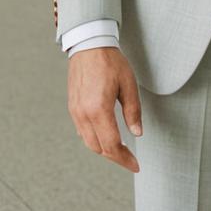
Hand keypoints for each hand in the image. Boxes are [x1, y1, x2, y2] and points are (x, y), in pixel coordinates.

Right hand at [67, 47, 143, 172]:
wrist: (89, 44)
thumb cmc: (110, 61)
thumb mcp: (129, 84)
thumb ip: (133, 111)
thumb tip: (137, 133)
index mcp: (99, 109)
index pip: (112, 145)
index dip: (125, 159)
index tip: (136, 166)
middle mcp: (84, 114)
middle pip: (99, 148)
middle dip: (116, 157)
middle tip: (130, 159)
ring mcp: (75, 112)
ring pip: (89, 142)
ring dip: (104, 149)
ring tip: (120, 149)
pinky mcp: (72, 108)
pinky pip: (82, 132)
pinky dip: (94, 139)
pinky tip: (105, 135)